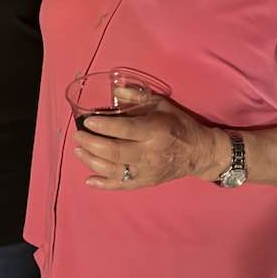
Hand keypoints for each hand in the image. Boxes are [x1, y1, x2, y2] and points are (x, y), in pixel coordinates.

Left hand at [72, 92, 226, 189]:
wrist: (199, 152)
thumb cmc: (178, 124)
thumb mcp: (161, 104)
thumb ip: (137, 97)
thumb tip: (115, 91)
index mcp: (155, 131)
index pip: (125, 130)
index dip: (104, 126)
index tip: (87, 121)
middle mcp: (150, 153)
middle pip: (115, 152)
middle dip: (92, 144)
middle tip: (77, 135)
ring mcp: (147, 171)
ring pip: (114, 170)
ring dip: (92, 161)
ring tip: (78, 151)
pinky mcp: (146, 183)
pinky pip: (122, 186)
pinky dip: (103, 185)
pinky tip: (89, 179)